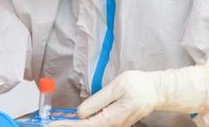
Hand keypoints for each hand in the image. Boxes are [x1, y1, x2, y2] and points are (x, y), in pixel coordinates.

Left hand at [49, 66, 208, 126]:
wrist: (157, 90)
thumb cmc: (139, 85)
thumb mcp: (117, 87)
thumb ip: (98, 100)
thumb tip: (81, 112)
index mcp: (112, 117)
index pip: (85, 125)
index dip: (67, 125)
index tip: (53, 124)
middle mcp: (113, 125)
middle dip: (69, 126)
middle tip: (51, 124)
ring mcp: (116, 125)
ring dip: (76, 125)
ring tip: (59, 122)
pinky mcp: (116, 122)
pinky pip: (98, 124)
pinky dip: (85, 123)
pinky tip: (74, 120)